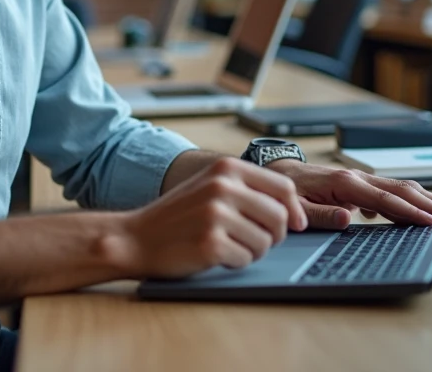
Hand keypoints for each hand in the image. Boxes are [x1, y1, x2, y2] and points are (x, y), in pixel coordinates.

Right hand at [114, 157, 308, 278]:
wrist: (135, 237)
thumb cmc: (178, 216)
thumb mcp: (211, 187)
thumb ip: (249, 190)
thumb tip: (296, 212)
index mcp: (227, 168)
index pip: (283, 187)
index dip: (295, 210)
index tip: (296, 224)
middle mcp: (223, 186)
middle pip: (280, 217)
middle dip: (273, 235)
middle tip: (249, 239)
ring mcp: (216, 214)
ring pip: (266, 242)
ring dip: (251, 250)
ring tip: (225, 244)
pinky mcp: (211, 243)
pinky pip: (246, 259)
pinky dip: (234, 263)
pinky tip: (213, 255)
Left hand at [267, 160, 431, 230]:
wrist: (277, 171)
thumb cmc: (288, 190)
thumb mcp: (298, 205)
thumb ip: (322, 213)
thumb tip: (350, 220)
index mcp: (345, 183)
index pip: (386, 200)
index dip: (412, 213)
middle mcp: (359, 177)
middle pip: (405, 191)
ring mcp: (363, 179)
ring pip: (405, 189)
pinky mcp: (363, 184)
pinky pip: (395, 193)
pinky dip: (416, 202)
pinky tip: (430, 215)